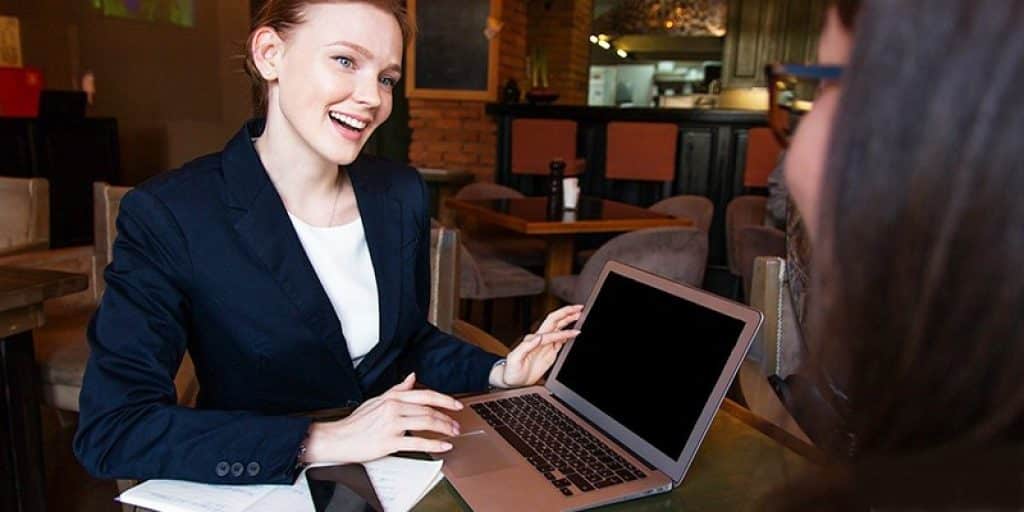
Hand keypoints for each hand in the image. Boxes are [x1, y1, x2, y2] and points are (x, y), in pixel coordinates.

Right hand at [302, 373, 461, 463]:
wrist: (337, 438)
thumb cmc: (355, 422)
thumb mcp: (376, 400)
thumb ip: (397, 389)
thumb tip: (412, 378)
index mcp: (392, 397)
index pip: (424, 394)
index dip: (444, 399)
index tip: (456, 405)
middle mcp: (393, 408)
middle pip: (428, 410)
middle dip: (446, 418)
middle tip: (456, 424)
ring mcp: (391, 424)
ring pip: (426, 423)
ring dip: (444, 429)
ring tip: (452, 433)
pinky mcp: (389, 441)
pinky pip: (417, 442)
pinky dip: (434, 445)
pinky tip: (443, 446)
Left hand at [493, 304, 582, 387]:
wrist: (511, 380)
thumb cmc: (511, 370)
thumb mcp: (515, 358)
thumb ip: (526, 346)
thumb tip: (538, 337)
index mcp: (533, 340)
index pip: (551, 332)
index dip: (564, 332)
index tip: (575, 332)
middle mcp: (540, 340)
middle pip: (555, 322)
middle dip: (567, 313)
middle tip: (579, 308)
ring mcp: (545, 346)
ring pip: (559, 329)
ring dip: (569, 321)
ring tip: (579, 315)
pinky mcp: (549, 353)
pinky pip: (560, 341)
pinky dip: (568, 335)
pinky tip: (573, 332)